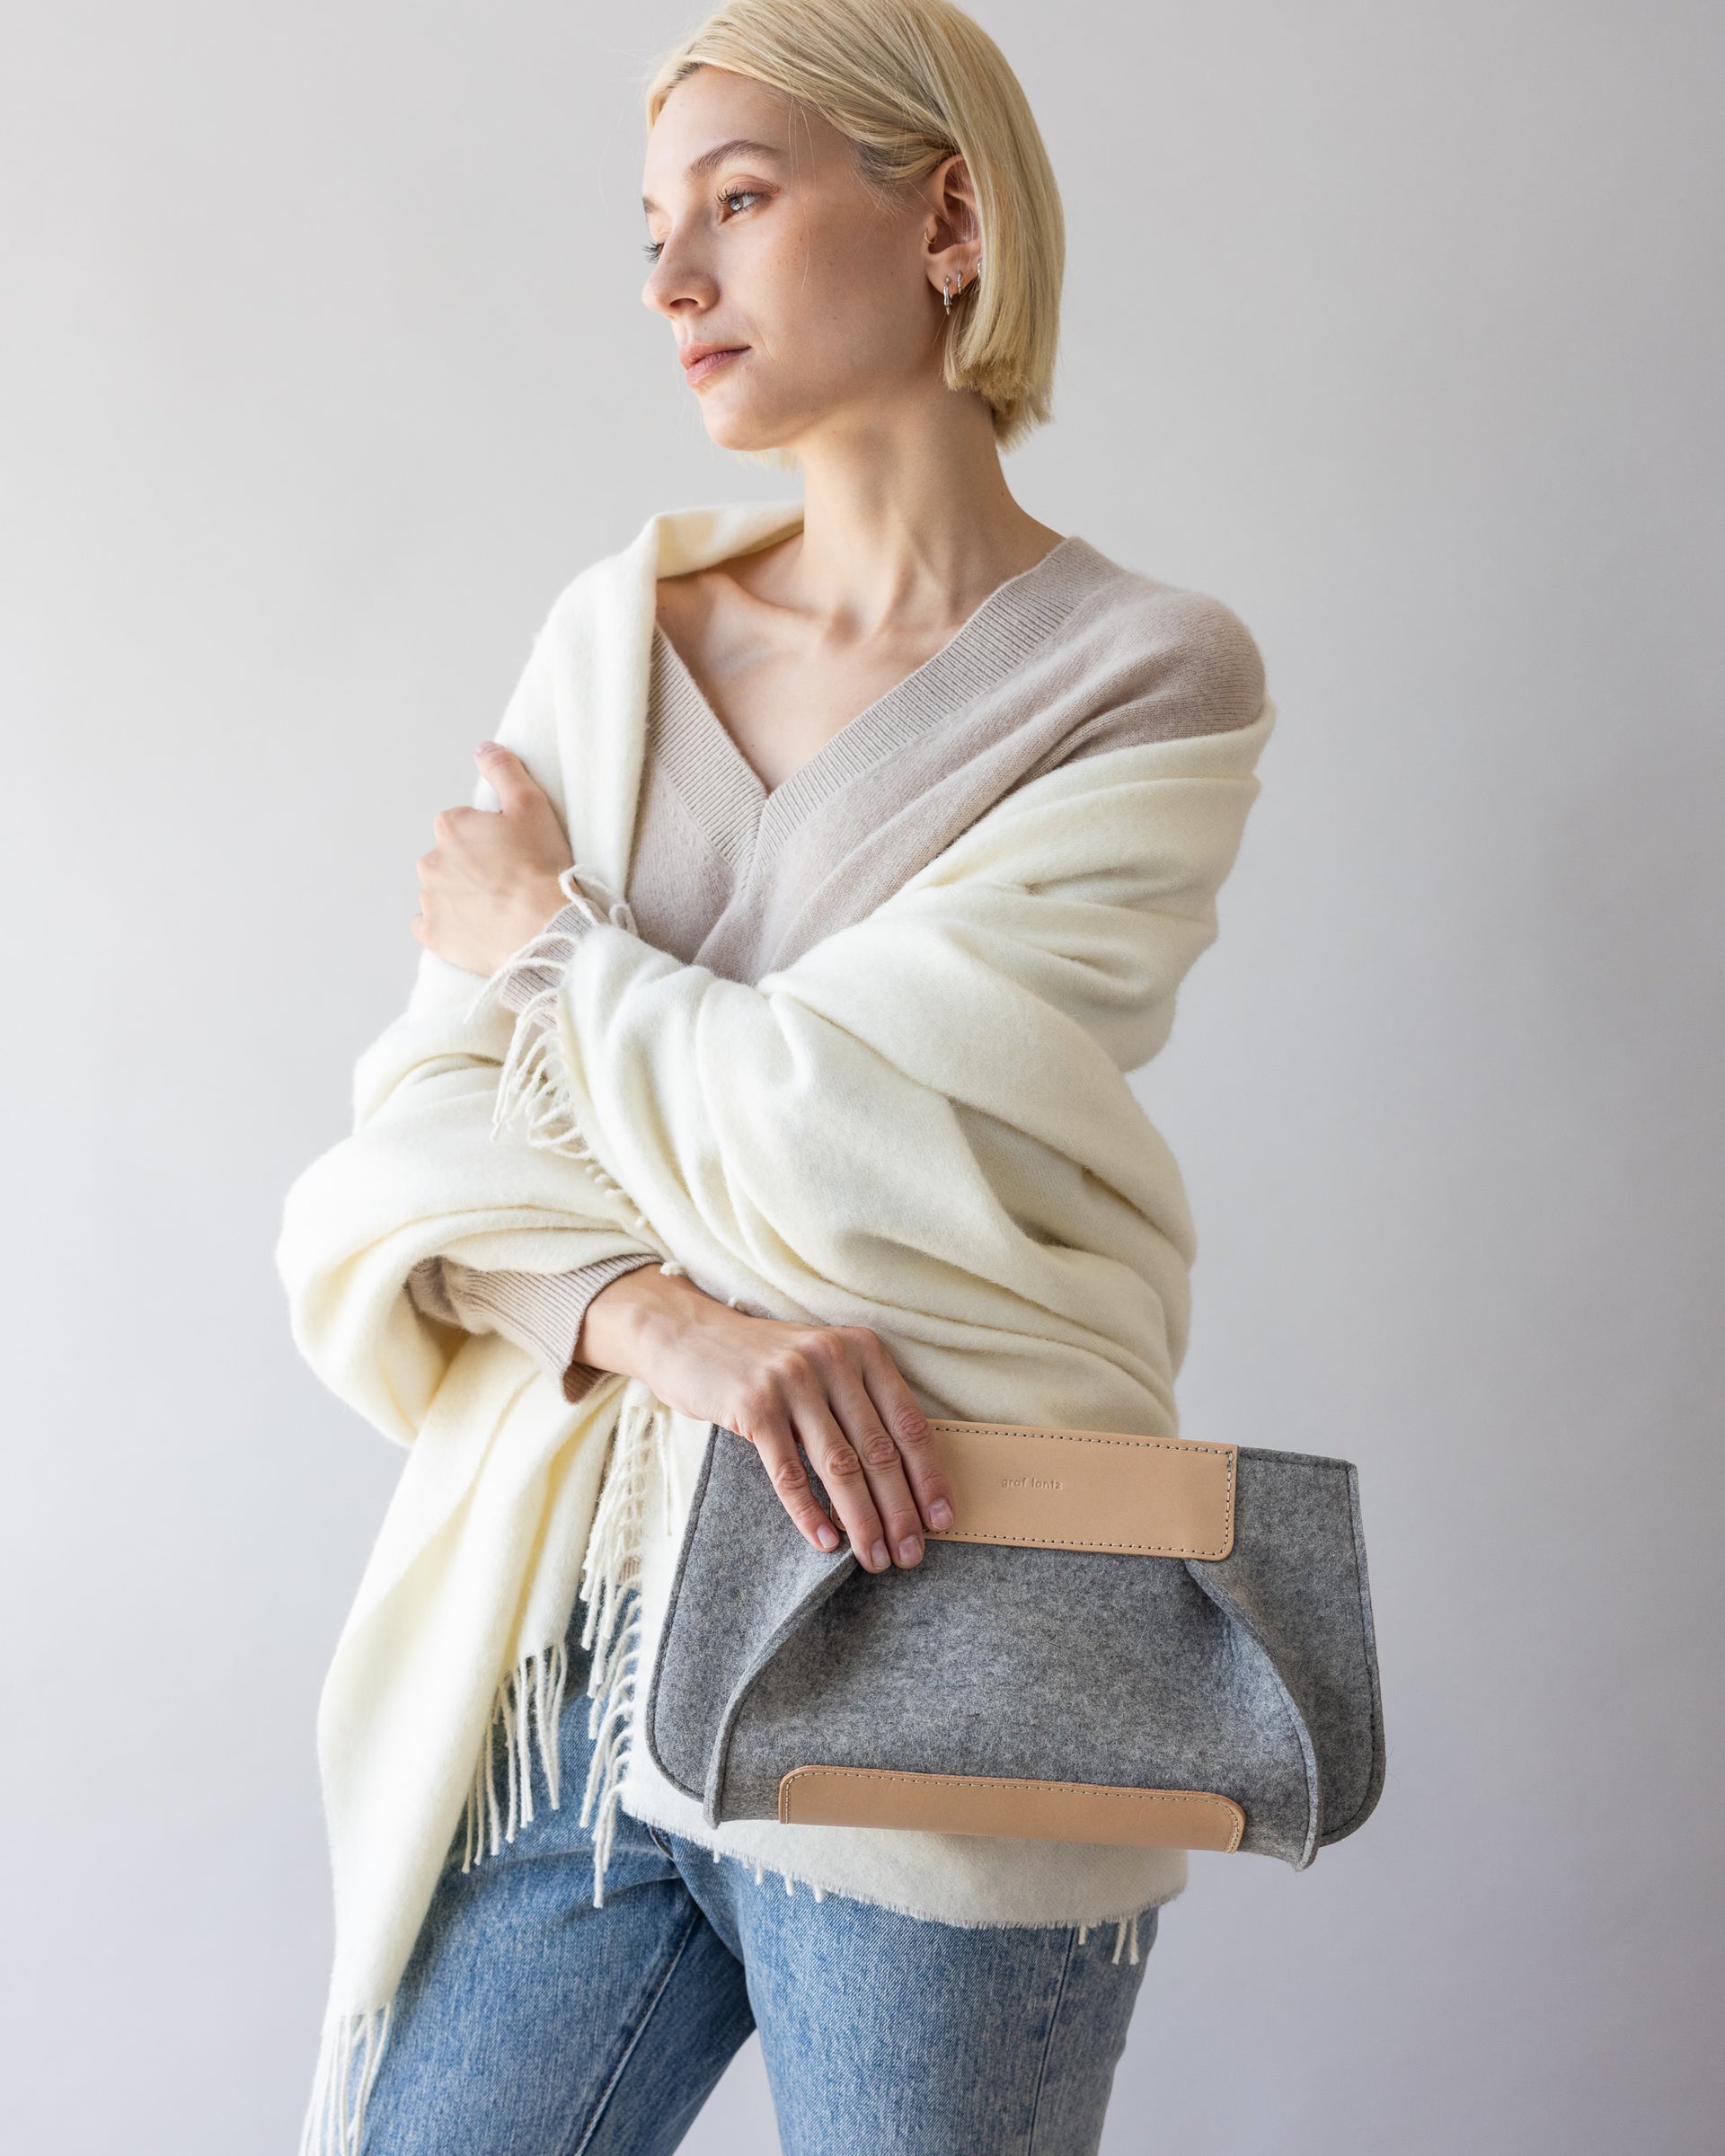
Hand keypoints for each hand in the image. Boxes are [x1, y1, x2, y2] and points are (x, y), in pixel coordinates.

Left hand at [412, 742, 574, 974]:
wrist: (545, 927)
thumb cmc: (541, 867)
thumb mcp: (531, 805)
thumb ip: (504, 770)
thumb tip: (483, 748)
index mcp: (450, 827)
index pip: (464, 826)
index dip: (492, 838)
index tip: (514, 852)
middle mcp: (431, 861)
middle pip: (450, 858)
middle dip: (472, 867)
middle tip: (509, 881)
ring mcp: (429, 900)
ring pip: (441, 891)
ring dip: (461, 896)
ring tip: (498, 907)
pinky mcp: (433, 934)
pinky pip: (430, 926)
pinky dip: (447, 926)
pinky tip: (474, 927)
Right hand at [578, 1267, 954, 1572]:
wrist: (690, 1336)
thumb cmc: (765, 1362)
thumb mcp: (822, 1366)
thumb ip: (861, 1405)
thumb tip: (904, 1482)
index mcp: (862, 1349)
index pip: (909, 1423)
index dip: (928, 1476)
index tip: (941, 1519)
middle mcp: (833, 1358)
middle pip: (878, 1450)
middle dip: (900, 1510)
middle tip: (910, 1555)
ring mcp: (792, 1379)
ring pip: (840, 1466)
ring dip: (862, 1520)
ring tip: (874, 1557)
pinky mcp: (753, 1405)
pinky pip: (789, 1472)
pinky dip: (810, 1512)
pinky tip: (826, 1542)